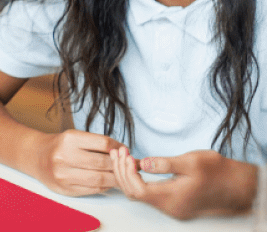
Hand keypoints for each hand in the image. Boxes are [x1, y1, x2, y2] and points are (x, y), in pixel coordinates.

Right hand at [32, 130, 121, 195]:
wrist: (35, 156)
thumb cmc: (59, 146)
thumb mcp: (73, 137)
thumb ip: (96, 144)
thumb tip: (124, 152)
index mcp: (68, 139)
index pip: (103, 143)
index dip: (118, 147)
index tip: (125, 150)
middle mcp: (64, 156)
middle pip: (104, 163)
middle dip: (120, 165)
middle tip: (128, 164)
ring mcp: (63, 174)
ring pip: (100, 179)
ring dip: (115, 178)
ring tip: (120, 174)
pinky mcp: (65, 188)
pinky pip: (93, 189)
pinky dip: (104, 186)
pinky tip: (107, 181)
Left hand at [111, 145, 256, 219]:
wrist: (239, 185)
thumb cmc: (218, 171)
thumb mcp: (191, 161)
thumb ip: (164, 163)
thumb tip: (141, 163)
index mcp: (172, 198)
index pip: (137, 189)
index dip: (126, 171)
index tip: (125, 152)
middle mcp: (170, 208)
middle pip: (134, 193)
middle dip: (122, 171)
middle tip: (119, 151)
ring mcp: (172, 207)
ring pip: (139, 195)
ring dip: (128, 175)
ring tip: (123, 155)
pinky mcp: (174, 203)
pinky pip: (148, 194)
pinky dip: (137, 180)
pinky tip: (135, 165)